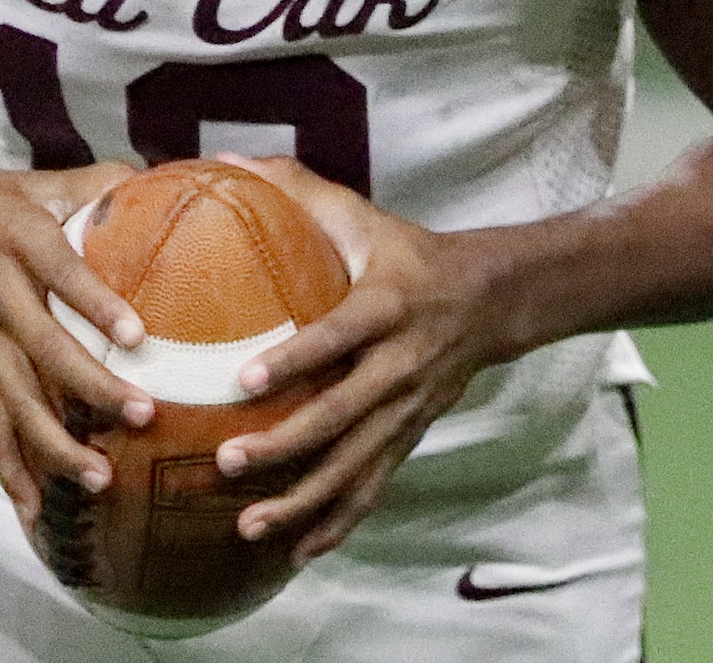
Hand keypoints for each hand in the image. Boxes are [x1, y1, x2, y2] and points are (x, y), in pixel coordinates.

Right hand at [0, 161, 154, 529]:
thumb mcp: (26, 182)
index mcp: (20, 241)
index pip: (64, 274)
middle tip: (140, 414)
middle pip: (47, 350)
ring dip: (57, 445)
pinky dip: (10, 470)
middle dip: (93, 388)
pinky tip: (36, 511)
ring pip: (18, 401)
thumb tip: (150, 178)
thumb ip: (89, 186)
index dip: (98, 305)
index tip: (137, 336)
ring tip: (100, 478)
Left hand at [208, 154, 509, 562]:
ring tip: (248, 524)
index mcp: (384, 306)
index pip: (336, 336)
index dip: (295, 360)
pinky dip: (337, 523)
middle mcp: (398, 365)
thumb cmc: (408, 252)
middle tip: (226, 462)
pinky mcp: (408, 437)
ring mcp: (406, 410)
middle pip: (340, 415)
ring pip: (354, 466)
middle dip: (284, 444)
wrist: (490, 298)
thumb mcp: (361, 214)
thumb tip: (222, 161)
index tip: (246, 380)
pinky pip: (372, 487)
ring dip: (302, 499)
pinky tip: (296, 551)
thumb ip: (294, 190)